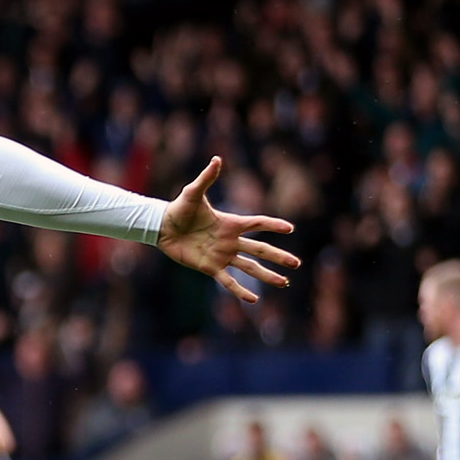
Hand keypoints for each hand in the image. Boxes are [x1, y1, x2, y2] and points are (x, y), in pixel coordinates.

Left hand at [156, 156, 300, 302]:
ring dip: (267, 275)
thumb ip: (207, 178)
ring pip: (250, 268)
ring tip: (284, 283)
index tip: (290, 228)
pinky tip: (254, 300)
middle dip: (279, 257)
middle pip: (260, 250)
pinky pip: (228, 281)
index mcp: (230, 223)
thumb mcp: (193, 193)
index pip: (257, 224)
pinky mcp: (210, 268)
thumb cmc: (179, 209)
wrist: (162, 227)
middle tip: (297, 263)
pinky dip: (240, 291)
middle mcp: (230, 241)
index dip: (273, 225)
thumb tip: (217, 159)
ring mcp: (222, 255)